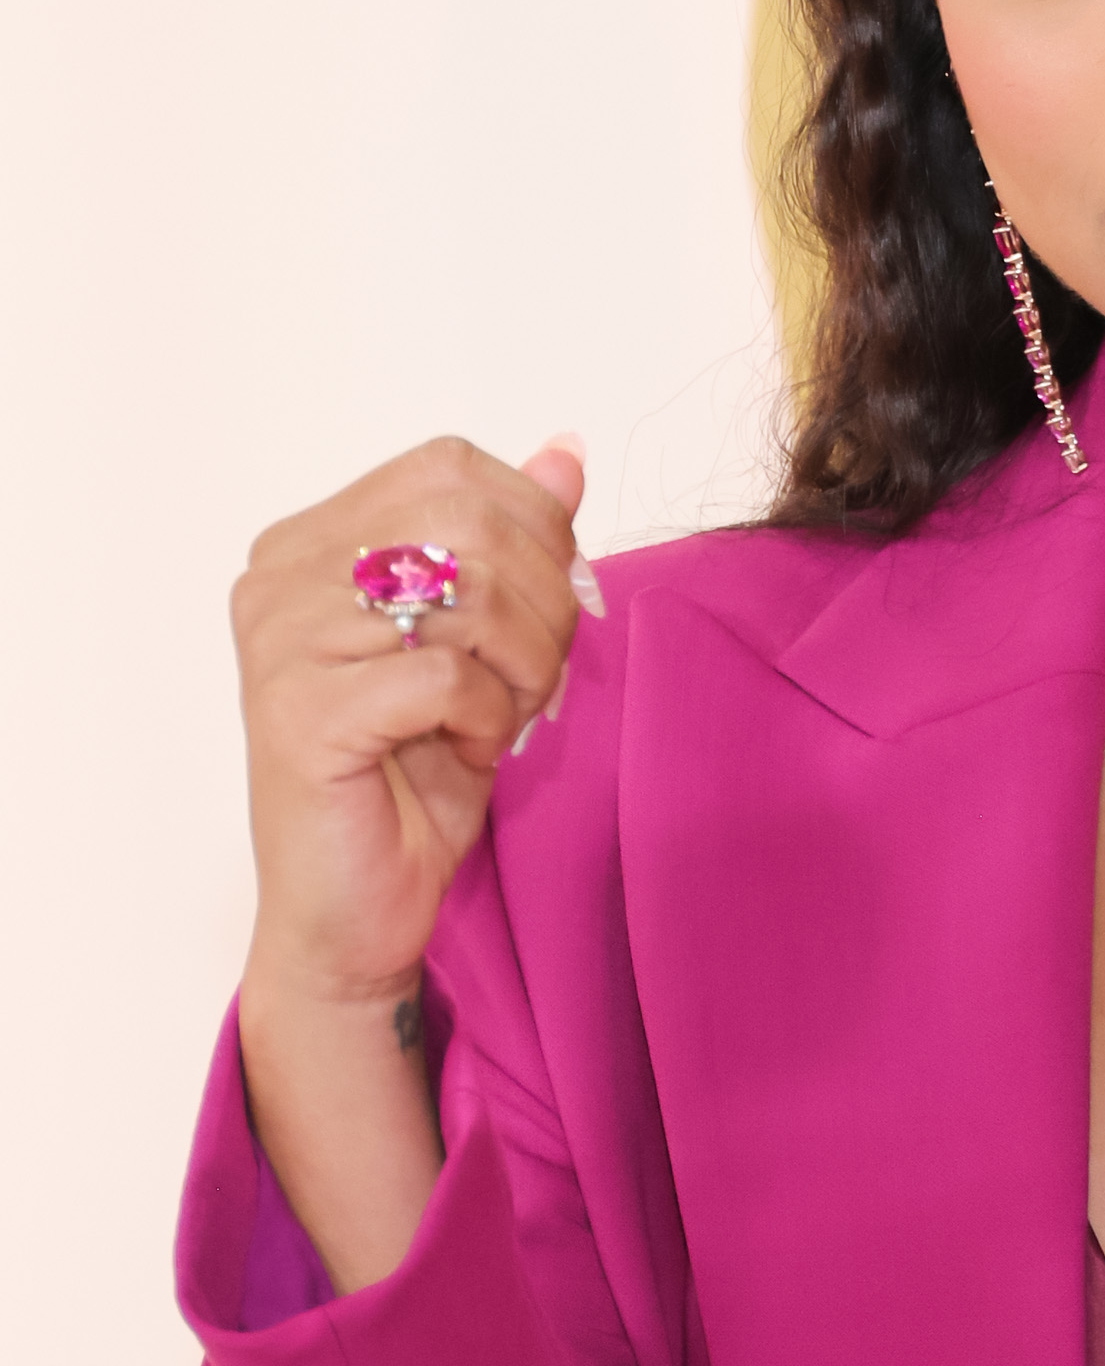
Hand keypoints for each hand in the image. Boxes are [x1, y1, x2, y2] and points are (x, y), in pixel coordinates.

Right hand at [232, 433, 595, 1286]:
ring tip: (507, 712)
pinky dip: (491, 717)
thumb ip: (513, 543)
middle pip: (466, 517)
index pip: (450, 468)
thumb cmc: (413, 778)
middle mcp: (276, 579)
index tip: (551, 604)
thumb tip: (566, 452)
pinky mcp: (300, 713)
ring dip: (523, 661)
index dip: (533, 526)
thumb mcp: (483, 644)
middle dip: (541, 595)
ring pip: (466, 594)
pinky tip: (470, 749)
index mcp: (307, 542)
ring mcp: (278, 643)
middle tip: (539, 672)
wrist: (357, 914)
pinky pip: (447, 676)